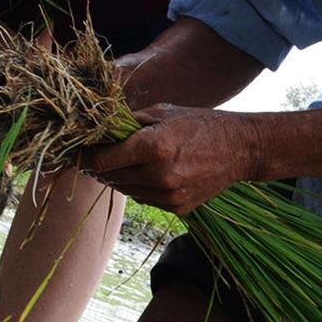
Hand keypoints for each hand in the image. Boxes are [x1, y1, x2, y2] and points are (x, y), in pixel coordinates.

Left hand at [78, 105, 264, 213]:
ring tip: (124, 162)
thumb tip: (99, 129)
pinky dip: (139, 187)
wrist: (241, 148)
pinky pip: (144, 199)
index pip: (103, 160)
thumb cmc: (200, 123)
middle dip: (101, 167)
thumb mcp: (162, 113)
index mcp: (152, 147)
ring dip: (119, 178)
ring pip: (126, 191)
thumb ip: (128, 123)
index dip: (88, 157)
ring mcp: (169, 195)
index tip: (80, 152)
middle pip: (111, 178)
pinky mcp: (178, 208)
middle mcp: (158, 175)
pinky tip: (147, 173)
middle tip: (97, 155)